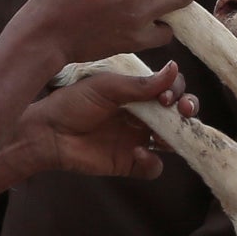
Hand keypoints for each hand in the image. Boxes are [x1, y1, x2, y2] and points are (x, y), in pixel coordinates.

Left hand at [18, 64, 190, 180]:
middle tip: (183, 110)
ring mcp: (137, 140)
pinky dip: (152, 162)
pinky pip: (153, 166)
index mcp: (137, 94)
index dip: (177, 91)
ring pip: (173, 140)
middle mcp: (142, 116)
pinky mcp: (129, 163)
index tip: (167, 96)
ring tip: (163, 134)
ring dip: (178, 136)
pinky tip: (137, 152)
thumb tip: (174, 69)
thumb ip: (141, 84)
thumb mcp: (107, 87)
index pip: (170, 89)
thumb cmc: (72, 103)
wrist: (48, 132)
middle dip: (188, 109)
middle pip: (179, 114)